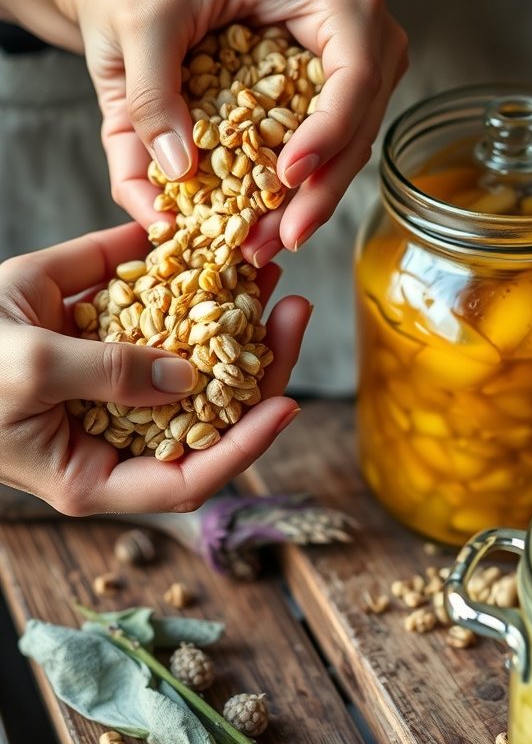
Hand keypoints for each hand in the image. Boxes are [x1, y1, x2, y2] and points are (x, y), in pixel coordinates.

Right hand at [0, 223, 310, 515]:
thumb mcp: (25, 375)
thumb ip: (106, 376)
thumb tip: (188, 379)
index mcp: (96, 473)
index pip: (189, 480)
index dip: (245, 446)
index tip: (287, 403)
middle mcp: (118, 436)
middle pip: (210, 418)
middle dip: (259, 369)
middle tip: (293, 312)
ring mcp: (117, 388)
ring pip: (196, 368)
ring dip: (239, 324)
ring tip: (274, 281)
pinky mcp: (109, 343)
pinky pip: (161, 323)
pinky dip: (193, 292)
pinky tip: (226, 262)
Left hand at [10, 0, 407, 263]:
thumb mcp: (144, 16)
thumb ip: (150, 88)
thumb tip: (175, 169)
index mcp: (336, 1)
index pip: (354, 77)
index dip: (327, 134)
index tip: (287, 177)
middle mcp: (356, 36)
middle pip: (357, 125)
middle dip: (317, 192)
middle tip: (280, 239)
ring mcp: (350, 68)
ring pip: (346, 147)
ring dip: (307, 201)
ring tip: (265, 241)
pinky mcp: (327, 95)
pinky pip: (324, 147)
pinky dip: (294, 187)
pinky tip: (266, 220)